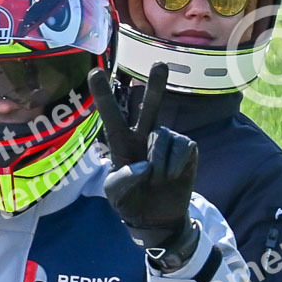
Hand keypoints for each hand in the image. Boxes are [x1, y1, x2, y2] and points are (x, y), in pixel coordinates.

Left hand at [89, 64, 199, 266]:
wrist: (157, 217)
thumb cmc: (131, 201)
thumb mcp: (116, 195)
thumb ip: (123, 180)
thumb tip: (145, 166)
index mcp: (121, 142)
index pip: (111, 116)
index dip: (104, 96)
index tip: (95, 73)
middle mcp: (144, 135)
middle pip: (148, 107)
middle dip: (156, 87)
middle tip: (160, 64)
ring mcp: (166, 139)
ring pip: (162, 139)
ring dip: (159, 164)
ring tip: (157, 180)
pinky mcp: (186, 148)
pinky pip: (181, 150)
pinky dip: (174, 167)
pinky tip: (171, 177)